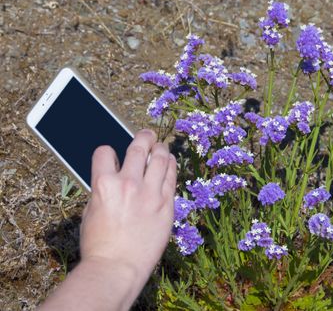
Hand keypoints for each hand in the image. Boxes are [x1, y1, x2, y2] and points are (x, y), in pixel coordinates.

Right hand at [80, 129, 176, 285]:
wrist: (117, 268)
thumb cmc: (99, 244)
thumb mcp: (91, 211)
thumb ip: (103, 189)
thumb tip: (110, 177)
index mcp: (103, 184)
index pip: (105, 152)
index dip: (107, 152)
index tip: (112, 155)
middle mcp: (128, 183)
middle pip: (138, 147)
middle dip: (143, 136)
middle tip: (147, 134)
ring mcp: (150, 193)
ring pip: (160, 158)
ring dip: (160, 148)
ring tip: (161, 146)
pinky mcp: (167, 204)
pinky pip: (171, 176)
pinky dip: (170, 165)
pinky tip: (170, 161)